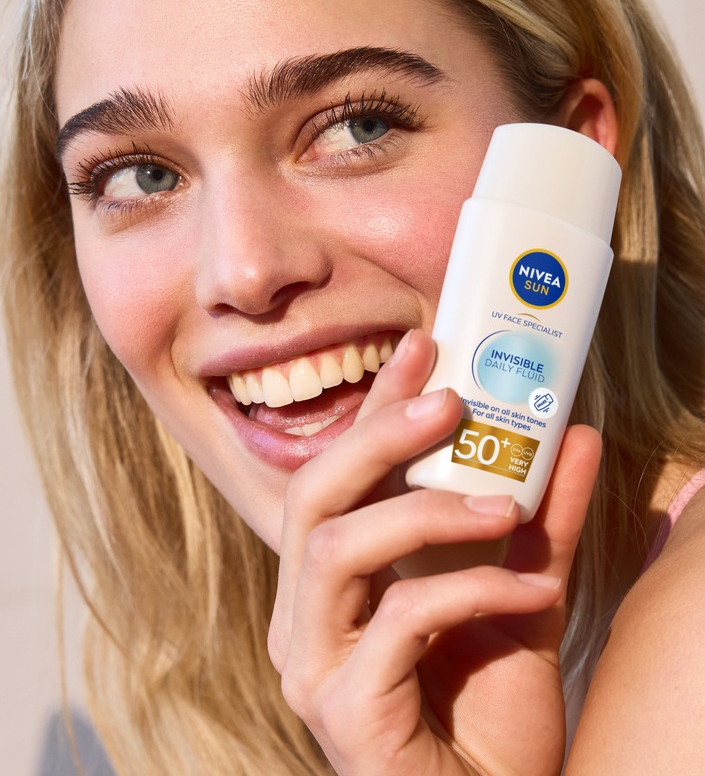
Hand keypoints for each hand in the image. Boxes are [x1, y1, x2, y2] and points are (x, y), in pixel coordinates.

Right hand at [268, 330, 599, 775]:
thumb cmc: (488, 716)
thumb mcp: (523, 598)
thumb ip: (542, 523)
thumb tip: (574, 436)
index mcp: (330, 585)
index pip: (336, 474)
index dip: (372, 406)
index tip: (420, 347)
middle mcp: (303, 617)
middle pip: (310, 496)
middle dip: (377, 435)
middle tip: (450, 400)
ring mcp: (312, 664)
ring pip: (336, 548)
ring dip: (425, 510)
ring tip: (505, 504)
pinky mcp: (341, 709)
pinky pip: (400, 619)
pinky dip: (473, 589)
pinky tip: (533, 591)